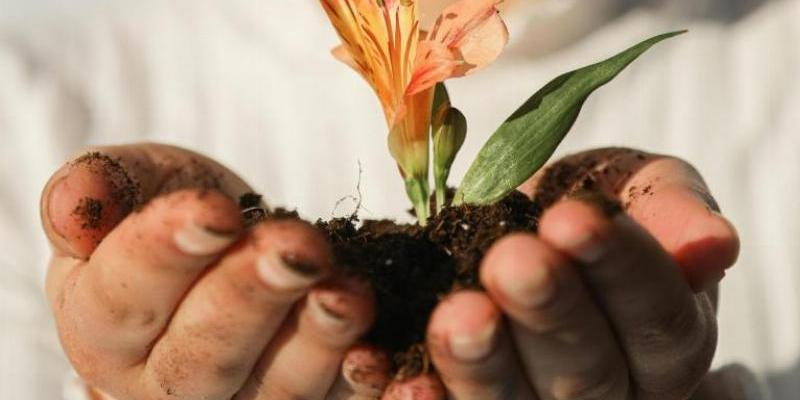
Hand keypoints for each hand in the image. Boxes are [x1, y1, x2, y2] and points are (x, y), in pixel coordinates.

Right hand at [41, 143, 376, 399]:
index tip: (213, 210)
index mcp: (103, 326)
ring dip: (316, 343)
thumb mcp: (135, 184)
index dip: (167, 252)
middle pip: (203, 355)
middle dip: (251, 298)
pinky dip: (357, 384)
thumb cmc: (174, 208)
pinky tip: (379, 354)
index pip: (125, 296)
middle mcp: (164, 382)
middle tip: (295, 249)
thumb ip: (103, 188)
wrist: (228, 243)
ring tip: (347, 293)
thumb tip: (76, 207)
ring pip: (274, 391)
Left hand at [381, 148, 739, 398]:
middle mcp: (613, 389)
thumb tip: (713, 244)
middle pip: (592, 369)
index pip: (658, 314)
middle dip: (550, 313)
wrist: (521, 235)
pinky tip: (405, 383)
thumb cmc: (588, 207)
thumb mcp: (635, 187)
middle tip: (512, 263)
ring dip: (484, 364)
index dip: (620, 267)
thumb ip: (669, 208)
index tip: (573, 218)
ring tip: (456, 315)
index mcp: (664, 338)